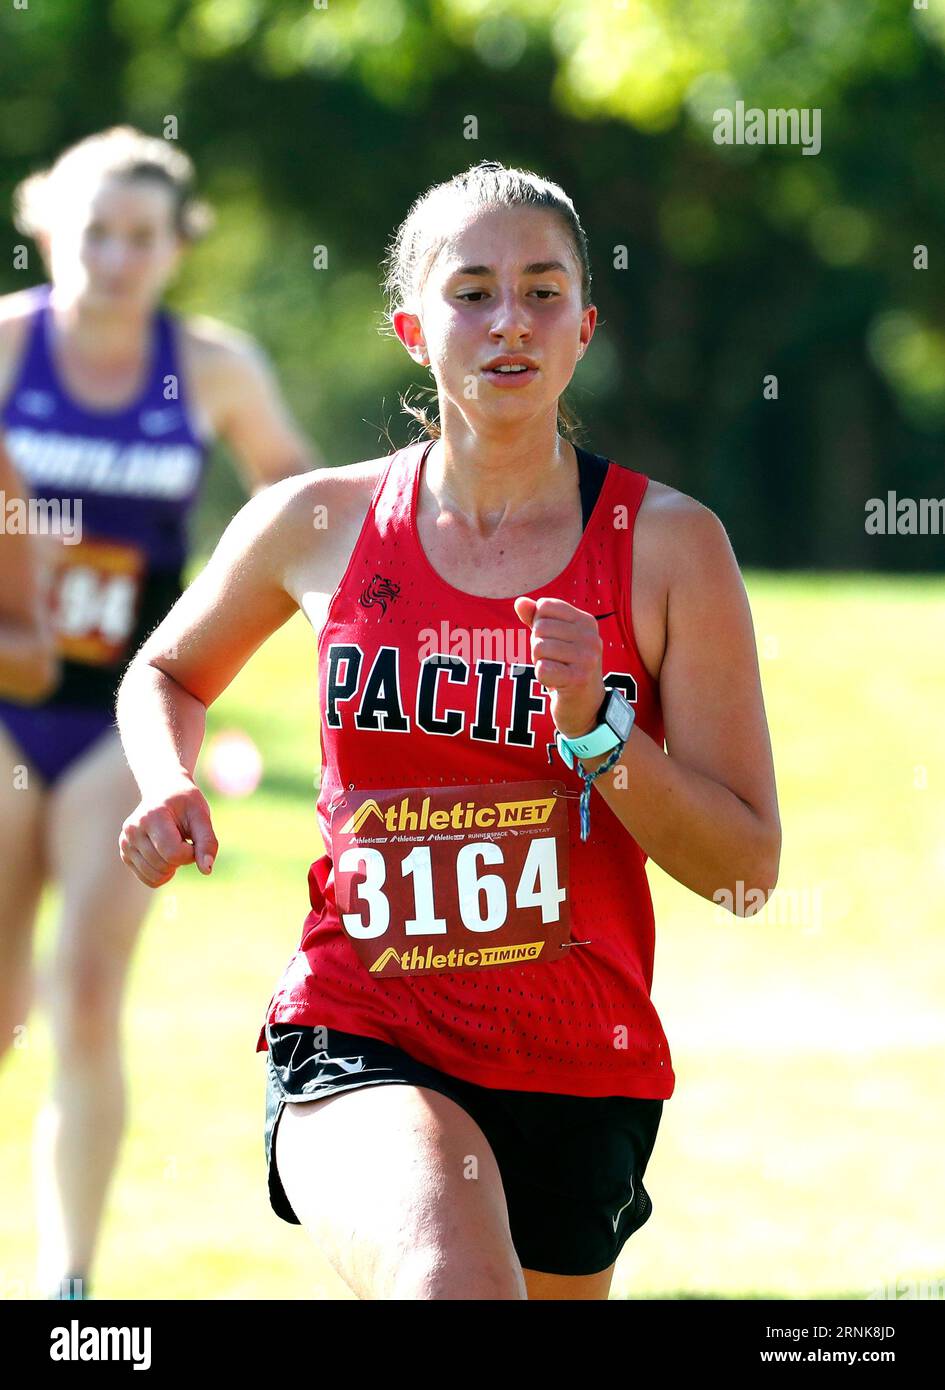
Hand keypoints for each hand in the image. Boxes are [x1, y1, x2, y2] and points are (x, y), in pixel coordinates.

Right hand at [118, 774, 218, 887]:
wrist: (163, 791)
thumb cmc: (185, 803)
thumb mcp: (201, 816)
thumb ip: (207, 842)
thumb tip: (206, 870)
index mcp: (151, 817)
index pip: (174, 853)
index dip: (191, 853)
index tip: (194, 839)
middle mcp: (133, 830)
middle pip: (165, 866)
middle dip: (182, 859)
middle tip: (184, 839)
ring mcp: (125, 843)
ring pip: (156, 876)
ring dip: (173, 867)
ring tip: (173, 845)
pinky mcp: (125, 854)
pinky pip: (149, 879)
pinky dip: (163, 873)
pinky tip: (165, 854)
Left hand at [514, 595, 606, 738]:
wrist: (586, 706)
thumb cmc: (566, 667)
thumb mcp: (553, 638)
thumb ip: (536, 618)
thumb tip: (520, 602)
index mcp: (587, 622)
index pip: (545, 606)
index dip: (538, 624)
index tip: (552, 641)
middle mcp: (590, 637)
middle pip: (540, 628)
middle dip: (537, 646)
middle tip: (554, 660)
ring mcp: (587, 658)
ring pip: (539, 648)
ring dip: (540, 662)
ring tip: (556, 670)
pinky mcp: (578, 679)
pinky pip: (542, 669)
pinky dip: (542, 677)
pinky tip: (556, 682)